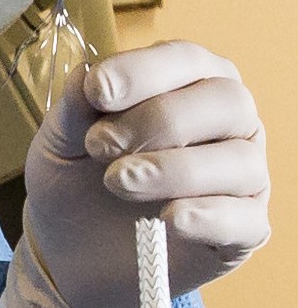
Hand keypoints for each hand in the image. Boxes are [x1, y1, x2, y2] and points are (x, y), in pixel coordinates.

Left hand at [19, 40, 270, 307]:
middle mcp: (229, 122)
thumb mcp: (61, 140)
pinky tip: (167, 219)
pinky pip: (244, 219)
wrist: (72, 248)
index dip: (143, 70)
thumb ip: (75, 109)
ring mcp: (244, 176)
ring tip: (116, 181)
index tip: (97, 91)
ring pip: (240, 160)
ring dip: (172, 169)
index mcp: (188, 82)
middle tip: (101, 145)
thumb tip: (85, 74)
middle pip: (226, 101)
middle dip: (160, 120)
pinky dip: (206, 216)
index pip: (185, 59)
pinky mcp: (245, 229)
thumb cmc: (75, 176)